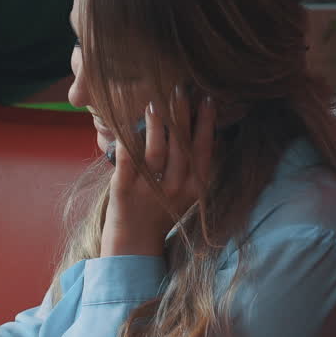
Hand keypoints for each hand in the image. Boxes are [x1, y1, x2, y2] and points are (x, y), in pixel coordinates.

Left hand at [101, 89, 215, 256]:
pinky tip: (127, 124)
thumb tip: (212, 135)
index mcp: (194, 189)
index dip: (206, 124)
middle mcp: (175, 190)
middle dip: (181, 116)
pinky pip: (127, 162)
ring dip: (156, 125)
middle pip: (181, 147)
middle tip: (179, 89)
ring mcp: (149, 190)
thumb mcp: (186, 194)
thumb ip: (196, 168)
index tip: (208, 99)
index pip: (204, 151)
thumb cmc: (160, 214)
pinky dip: (128, 142)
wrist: (134, 247)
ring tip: (155, 102)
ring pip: (155, 152)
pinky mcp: (123, 191)